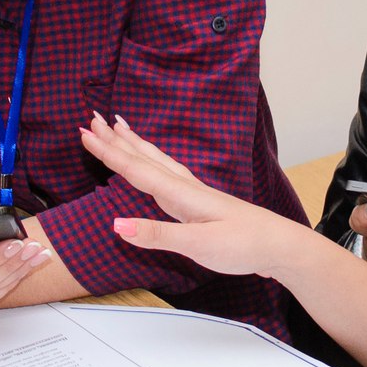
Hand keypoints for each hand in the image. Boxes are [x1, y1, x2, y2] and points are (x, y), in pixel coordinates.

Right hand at [81, 114, 311, 278]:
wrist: (281, 247)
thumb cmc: (245, 245)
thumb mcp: (198, 246)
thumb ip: (157, 235)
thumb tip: (116, 225)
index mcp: (182, 195)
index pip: (137, 170)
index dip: (109, 153)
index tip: (85, 133)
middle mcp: (186, 188)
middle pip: (145, 158)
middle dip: (117, 140)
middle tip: (92, 119)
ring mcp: (195, 194)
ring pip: (157, 162)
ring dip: (134, 146)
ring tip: (119, 129)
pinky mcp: (201, 204)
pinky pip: (167, 174)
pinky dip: (152, 162)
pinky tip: (153, 165)